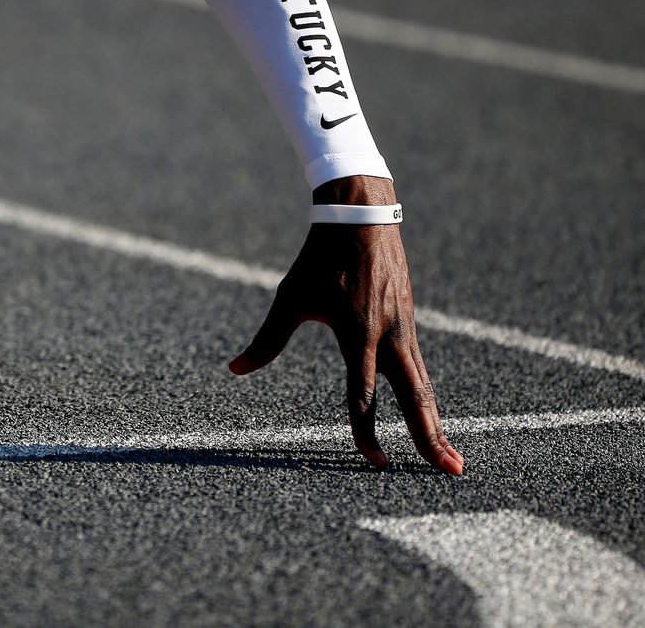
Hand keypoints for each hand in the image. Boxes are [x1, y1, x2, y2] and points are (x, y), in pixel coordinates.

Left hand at [228, 177, 463, 473]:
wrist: (361, 214)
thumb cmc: (320, 258)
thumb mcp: (290, 297)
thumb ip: (266, 339)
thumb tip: (234, 369)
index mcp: (357, 332)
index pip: (362, 394)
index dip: (366, 430)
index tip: (374, 461)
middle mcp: (388, 334)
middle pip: (414, 397)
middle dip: (431, 436)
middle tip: (451, 472)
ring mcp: (403, 328)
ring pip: (423, 385)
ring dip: (436, 422)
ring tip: (450, 458)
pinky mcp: (408, 322)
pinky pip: (420, 369)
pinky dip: (427, 397)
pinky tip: (429, 416)